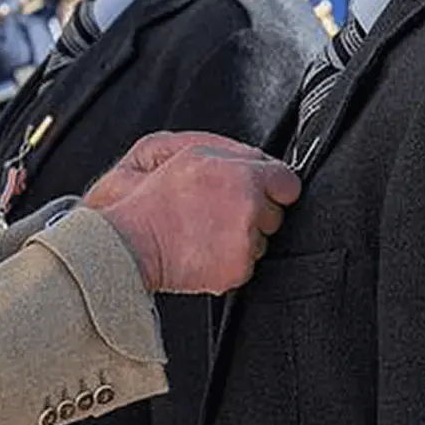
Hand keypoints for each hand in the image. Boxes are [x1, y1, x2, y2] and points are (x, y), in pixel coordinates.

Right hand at [85, 131, 299, 293]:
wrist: (137, 241)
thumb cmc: (158, 198)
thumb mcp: (195, 155)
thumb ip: (238, 156)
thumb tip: (266, 165)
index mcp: (244, 176)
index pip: (288, 182)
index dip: (274, 186)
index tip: (263, 191)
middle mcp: (251, 209)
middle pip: (276, 213)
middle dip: (256, 211)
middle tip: (220, 210)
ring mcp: (247, 241)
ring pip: (261, 239)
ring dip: (242, 235)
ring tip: (207, 229)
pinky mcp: (239, 269)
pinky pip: (247, 262)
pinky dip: (230, 258)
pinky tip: (205, 247)